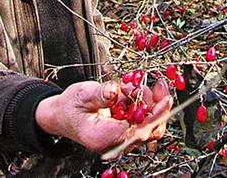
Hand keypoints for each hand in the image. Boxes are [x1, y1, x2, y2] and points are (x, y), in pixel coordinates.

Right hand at [35, 79, 171, 157]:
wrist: (61, 115)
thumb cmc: (70, 107)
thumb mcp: (81, 95)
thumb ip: (100, 94)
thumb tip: (114, 91)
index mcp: (103, 137)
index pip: (137, 131)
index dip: (154, 116)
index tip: (164, 99)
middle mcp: (115, 142)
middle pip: (149, 130)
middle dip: (157, 107)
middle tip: (161, 86)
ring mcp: (121, 138)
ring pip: (148, 123)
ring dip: (148, 101)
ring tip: (133, 85)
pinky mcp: (125, 131)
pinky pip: (142, 119)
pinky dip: (143, 103)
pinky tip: (132, 90)